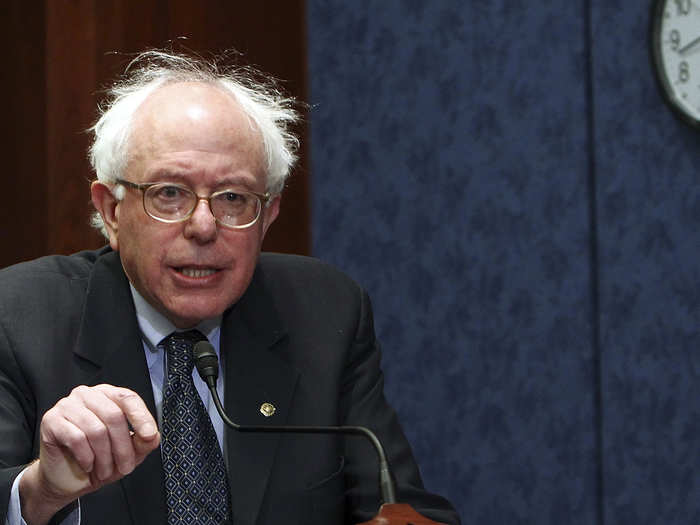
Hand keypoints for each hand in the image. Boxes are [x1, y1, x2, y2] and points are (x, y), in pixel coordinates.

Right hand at [19, 384, 159, 524]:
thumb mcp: (128, 451)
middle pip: (114, 416)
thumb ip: (143, 441)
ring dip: (104, 456)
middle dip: (122, 447)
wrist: (66, 477)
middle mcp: (87, 394)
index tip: (149, 435)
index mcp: (108, 394)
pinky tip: (88, 465)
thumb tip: (153, 436)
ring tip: (105, 470)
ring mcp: (67, 405)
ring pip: (96, 429)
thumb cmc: (98, 458)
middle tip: (125, 467)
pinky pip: (76, 438)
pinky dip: (86, 457)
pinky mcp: (51, 420)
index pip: (128, 398)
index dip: (141, 417)